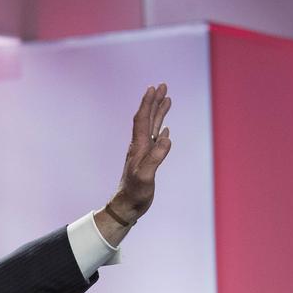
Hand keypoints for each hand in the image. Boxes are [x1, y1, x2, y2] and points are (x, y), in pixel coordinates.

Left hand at [107, 83, 172, 224]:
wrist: (127, 206)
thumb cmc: (135, 193)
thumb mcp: (145, 176)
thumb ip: (155, 157)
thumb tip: (166, 137)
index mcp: (138, 147)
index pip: (142, 119)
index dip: (148, 103)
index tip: (153, 88)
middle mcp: (139, 147)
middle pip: (146, 118)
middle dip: (154, 101)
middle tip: (162, 85)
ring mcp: (143, 153)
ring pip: (151, 127)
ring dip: (158, 112)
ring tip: (166, 98)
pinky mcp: (147, 161)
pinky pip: (154, 140)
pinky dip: (159, 130)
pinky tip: (164, 128)